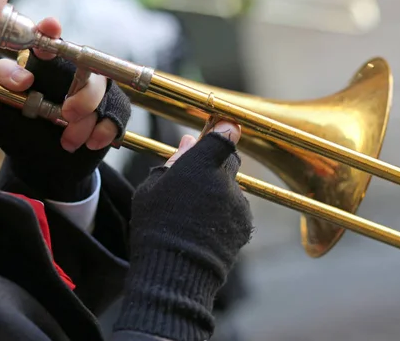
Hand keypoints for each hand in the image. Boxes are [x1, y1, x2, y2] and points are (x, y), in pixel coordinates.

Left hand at [0, 17, 130, 200]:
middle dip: (82, 96)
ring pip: (103, 96)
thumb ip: (5, 85)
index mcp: (45, 69)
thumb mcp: (6, 110)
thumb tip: (22, 78)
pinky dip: (104, 131)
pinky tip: (90, 143)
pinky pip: (118, 114)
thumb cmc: (22, 134)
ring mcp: (95, 94)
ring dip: (87, 123)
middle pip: (88, 71)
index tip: (52, 26)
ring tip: (68, 142)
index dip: (51, 33)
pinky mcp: (111, 112)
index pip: (48, 44)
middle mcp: (73, 76)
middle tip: (67, 115)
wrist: (46, 166)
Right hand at [115, 122, 251, 339]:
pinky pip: (237, 209)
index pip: (224, 135)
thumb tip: (188, 141)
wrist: (177, 269)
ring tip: (195, 212)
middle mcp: (226, 180)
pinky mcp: (246, 223)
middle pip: (230, 160)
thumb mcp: (153, 188)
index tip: (220, 129)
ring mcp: (239, 203)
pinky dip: (225, 212)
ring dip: (220, 191)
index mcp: (201, 165)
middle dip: (217, 164)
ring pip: (233, 187)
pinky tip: (205, 227)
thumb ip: (175, 161)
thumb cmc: (156, 225)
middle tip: (196, 178)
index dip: (224, 130)